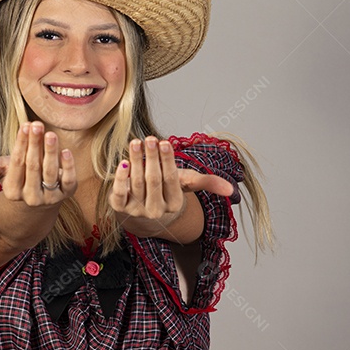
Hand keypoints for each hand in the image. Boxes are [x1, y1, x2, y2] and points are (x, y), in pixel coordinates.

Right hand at [0, 122, 76, 206]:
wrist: (37, 203)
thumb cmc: (17, 179)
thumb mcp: (0, 172)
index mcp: (12, 191)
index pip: (17, 164)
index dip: (21, 144)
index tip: (25, 126)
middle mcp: (31, 197)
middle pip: (33, 167)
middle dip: (35, 144)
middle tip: (36, 124)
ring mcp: (50, 197)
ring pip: (50, 173)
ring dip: (51, 152)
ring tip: (50, 134)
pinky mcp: (67, 194)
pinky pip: (69, 181)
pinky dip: (68, 167)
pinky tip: (66, 150)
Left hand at [109, 137, 233, 222]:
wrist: (144, 211)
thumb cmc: (167, 190)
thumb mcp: (187, 184)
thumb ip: (207, 183)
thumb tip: (231, 190)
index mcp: (174, 205)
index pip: (171, 180)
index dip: (167, 161)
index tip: (163, 142)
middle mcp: (155, 211)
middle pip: (153, 181)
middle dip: (151, 158)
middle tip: (149, 138)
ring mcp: (136, 211)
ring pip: (136, 183)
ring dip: (136, 161)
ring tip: (136, 142)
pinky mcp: (119, 208)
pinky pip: (118, 194)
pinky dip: (120, 178)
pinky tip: (123, 162)